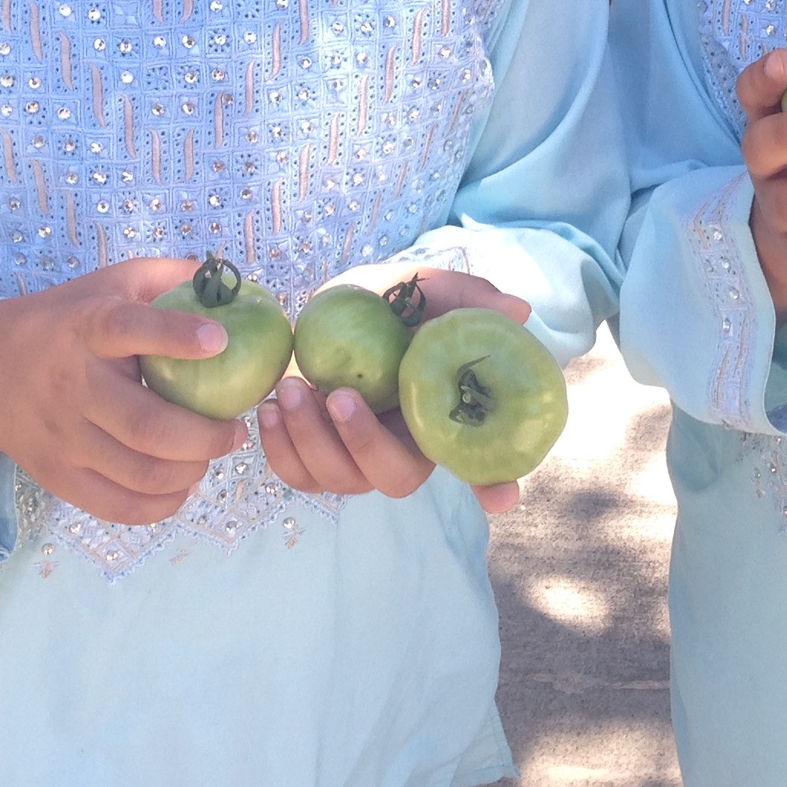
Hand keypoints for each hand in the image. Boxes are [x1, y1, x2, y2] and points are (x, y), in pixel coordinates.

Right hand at [0, 259, 250, 526]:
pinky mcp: (56, 474)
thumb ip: (168, 279)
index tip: (219, 341)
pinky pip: (117, 506)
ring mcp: (62, 436)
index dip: (175, 336)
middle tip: (234, 431)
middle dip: (207, 436)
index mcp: (86, 328)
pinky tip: (180, 484)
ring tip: (209, 453)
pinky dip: (161, 504)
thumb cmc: (64, 321)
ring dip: (192, 470)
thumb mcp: (109, 283)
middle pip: (148, 426)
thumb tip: (232, 286)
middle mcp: (72, 384)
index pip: (129, 328)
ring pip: (141, 472)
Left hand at [259, 268, 532, 514]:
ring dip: (310, 440)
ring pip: (338, 480)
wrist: (329, 308)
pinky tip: (269, 409)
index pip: (484, 464)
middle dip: (362, 444)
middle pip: (395, 479)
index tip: (500, 497)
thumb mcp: (425, 289)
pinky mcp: (313, 458)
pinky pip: (297, 475)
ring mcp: (356, 459)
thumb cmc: (388, 302)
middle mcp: (404, 448)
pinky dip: (279, 449)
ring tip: (289, 390)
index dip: (496, 485)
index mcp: (440, 416)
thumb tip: (517, 311)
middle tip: (336, 395)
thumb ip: (466, 299)